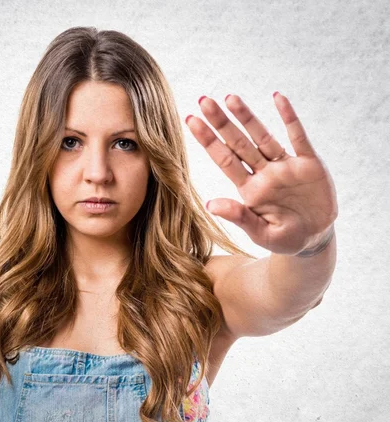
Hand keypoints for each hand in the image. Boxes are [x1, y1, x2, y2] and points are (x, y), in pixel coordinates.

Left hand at [185, 93, 337, 254]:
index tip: (191, 122)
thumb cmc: (284, 238)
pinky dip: (289, 117)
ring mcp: (285, 166)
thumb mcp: (261, 232)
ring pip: (263, 136)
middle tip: (204, 101)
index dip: (208, 141)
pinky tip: (277, 98)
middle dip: (221, 123)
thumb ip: (239, 216)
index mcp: (249, 190)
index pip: (224, 160)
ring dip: (247, 117)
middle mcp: (264, 174)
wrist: (315, 239)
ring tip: (230, 97)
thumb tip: (210, 205)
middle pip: (238, 143)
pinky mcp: (309, 163)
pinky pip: (298, 136)